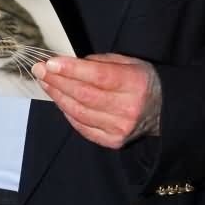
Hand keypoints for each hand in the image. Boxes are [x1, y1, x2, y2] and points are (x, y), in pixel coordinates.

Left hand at [31, 53, 161, 148]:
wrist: (165, 111)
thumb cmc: (143, 81)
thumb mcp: (129, 63)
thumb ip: (101, 62)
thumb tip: (71, 64)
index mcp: (134, 84)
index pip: (98, 77)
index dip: (72, 70)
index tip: (50, 63)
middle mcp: (127, 108)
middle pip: (84, 95)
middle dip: (58, 81)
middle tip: (40, 70)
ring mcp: (120, 128)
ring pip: (80, 112)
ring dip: (58, 96)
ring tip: (45, 83)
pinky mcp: (113, 141)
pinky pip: (83, 127)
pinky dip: (69, 114)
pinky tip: (60, 101)